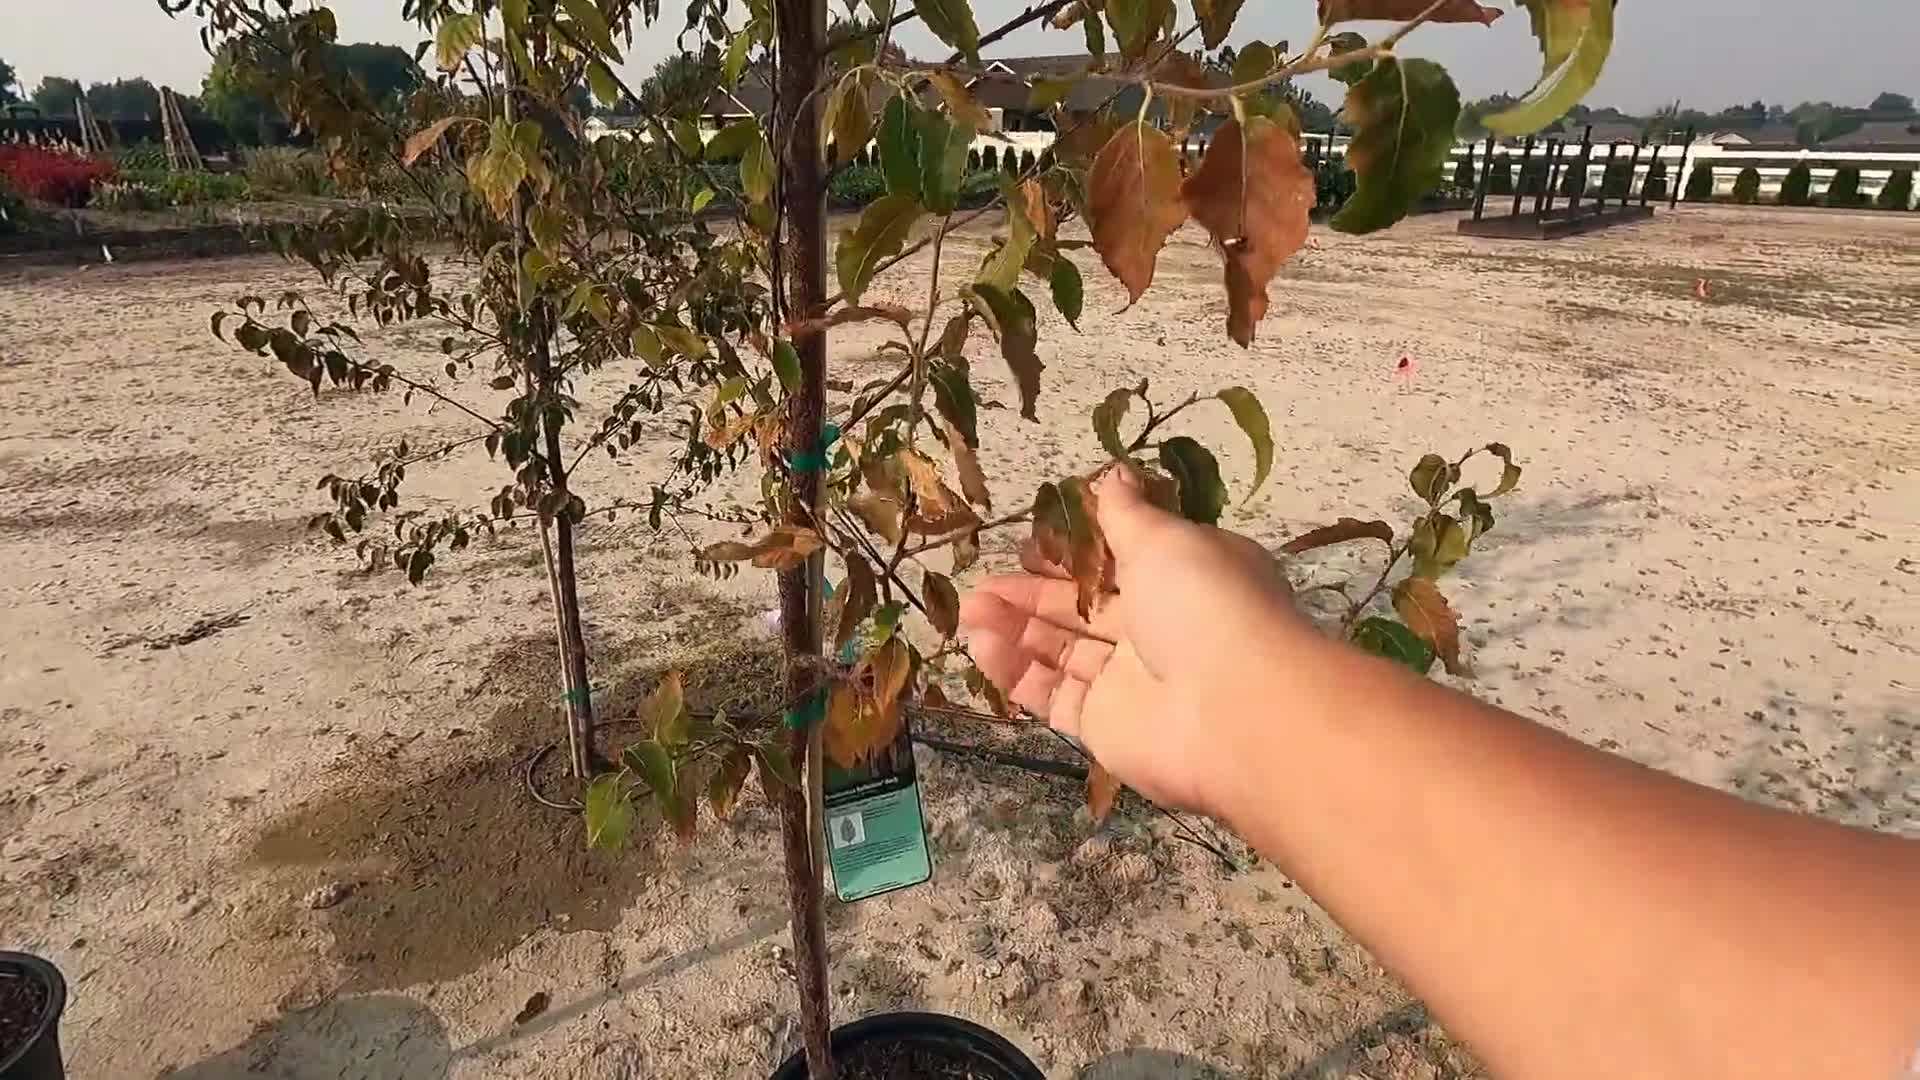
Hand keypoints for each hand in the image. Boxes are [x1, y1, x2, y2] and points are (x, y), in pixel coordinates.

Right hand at [958, 466, 1314, 816]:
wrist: (1232, 711)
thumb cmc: (1204, 605)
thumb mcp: (1165, 540)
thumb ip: (1126, 513)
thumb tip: (1114, 474)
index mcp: (1183, 579)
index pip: (1120, 561)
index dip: (1073, 552)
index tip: (1029, 544)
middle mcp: (1159, 628)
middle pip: (1083, 607)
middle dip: (1031, 593)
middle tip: (982, 583)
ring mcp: (1130, 681)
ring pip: (1061, 650)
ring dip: (1014, 628)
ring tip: (967, 610)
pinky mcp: (1104, 726)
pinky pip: (1052, 694)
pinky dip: (1016, 672)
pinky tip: (981, 644)